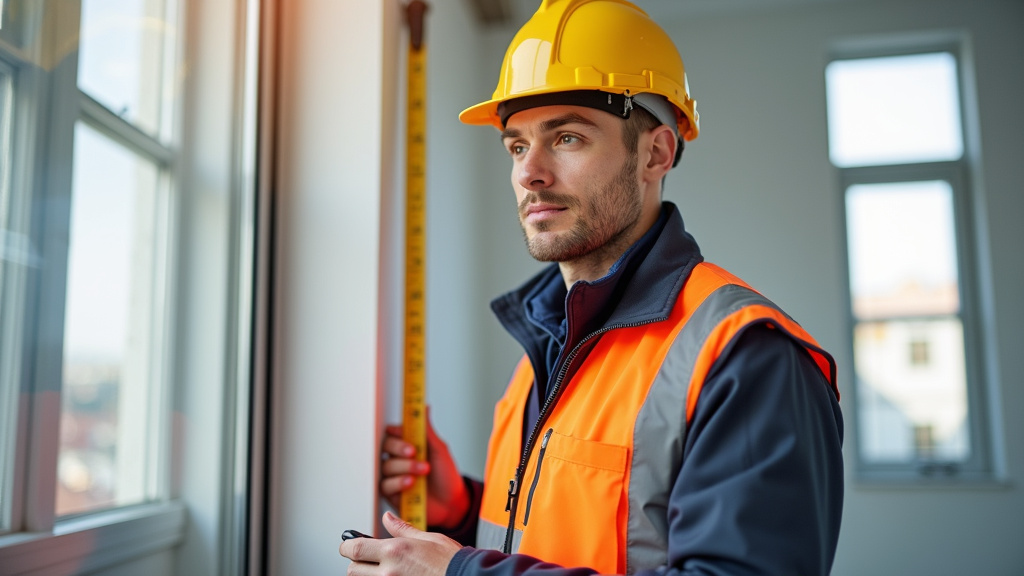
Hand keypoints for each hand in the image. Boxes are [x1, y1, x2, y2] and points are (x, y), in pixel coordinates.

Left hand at [339, 511, 461, 575]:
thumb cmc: (451, 560)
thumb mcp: (428, 538)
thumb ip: (402, 529)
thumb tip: (388, 517)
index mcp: (395, 551)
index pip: (355, 549)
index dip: (346, 546)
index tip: (348, 544)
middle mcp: (389, 571)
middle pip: (353, 569)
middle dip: (356, 562)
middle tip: (366, 558)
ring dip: (367, 573)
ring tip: (380, 568)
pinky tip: (392, 575)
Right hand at [380, 410, 469, 528]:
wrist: (452, 503)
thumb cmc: (446, 475)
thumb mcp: (440, 450)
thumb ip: (427, 431)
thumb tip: (424, 407)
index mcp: (407, 446)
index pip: (392, 433)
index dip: (395, 432)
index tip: (405, 433)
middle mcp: (398, 459)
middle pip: (384, 447)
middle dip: (398, 448)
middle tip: (414, 451)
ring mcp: (394, 476)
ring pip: (386, 466)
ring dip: (404, 466)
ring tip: (423, 470)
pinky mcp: (392, 494)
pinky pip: (385, 485)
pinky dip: (398, 482)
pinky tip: (411, 482)